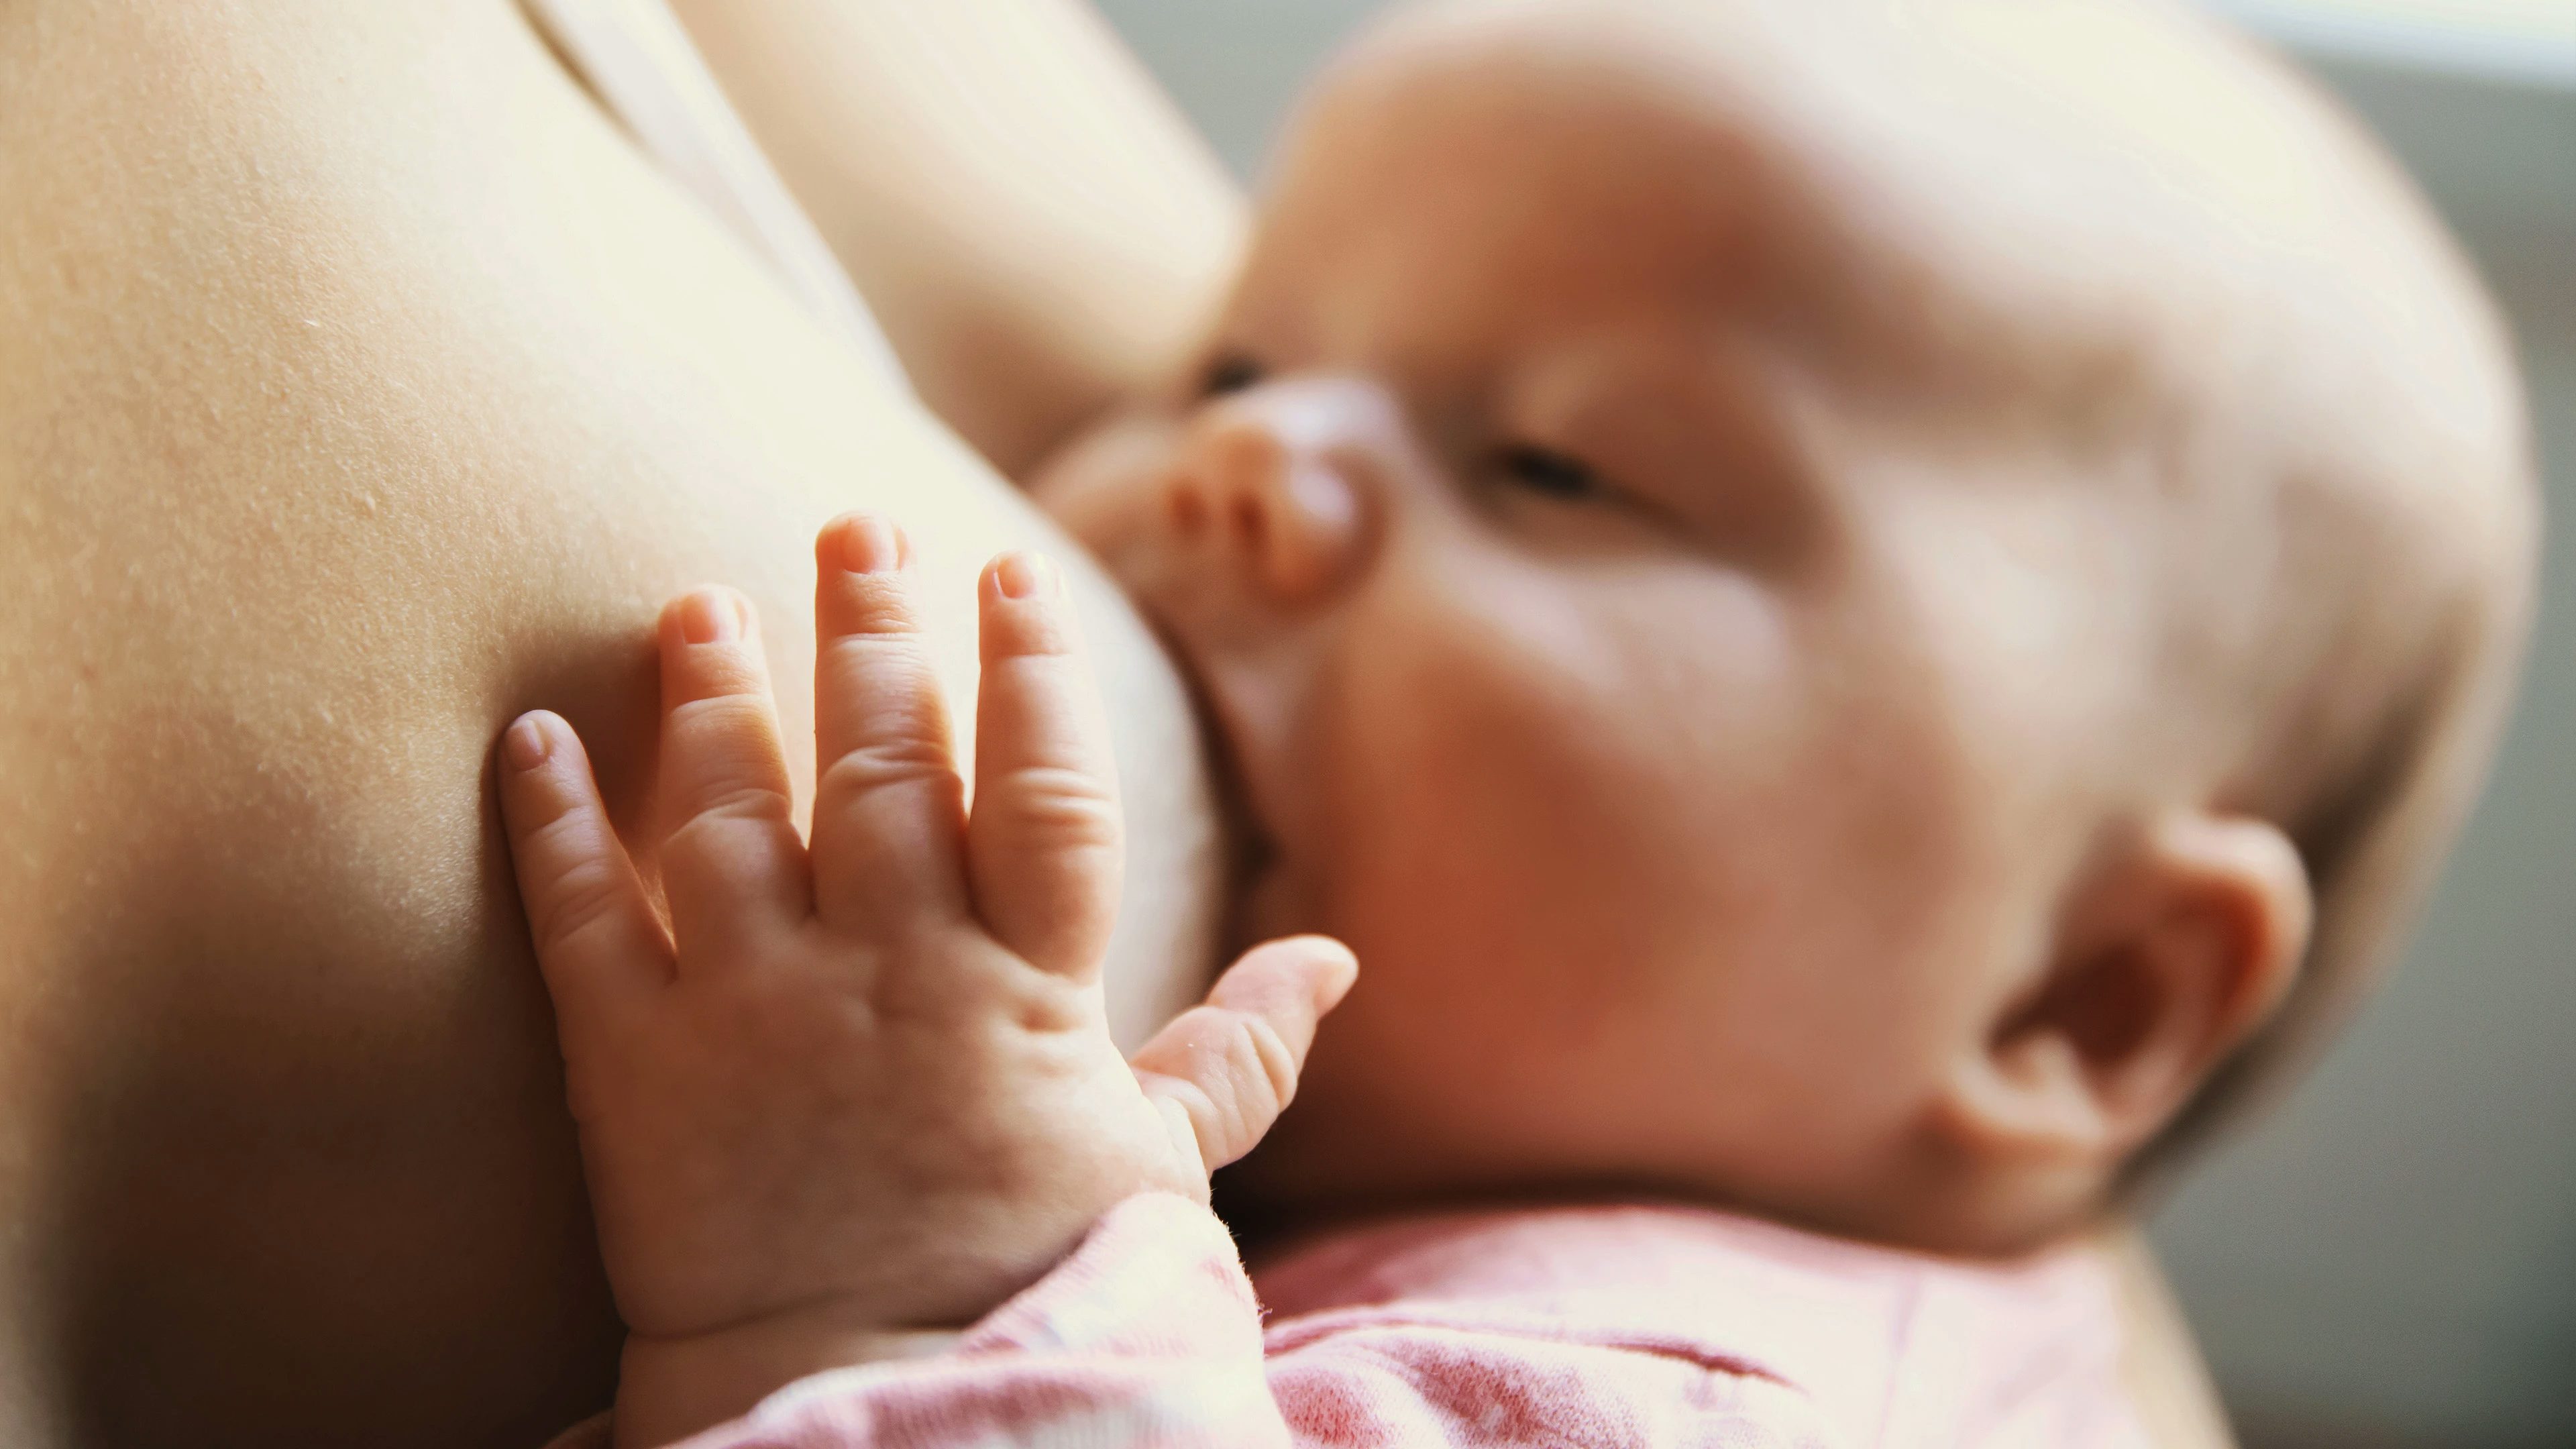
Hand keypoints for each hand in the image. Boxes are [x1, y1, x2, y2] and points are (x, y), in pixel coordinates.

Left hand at [496, 513, 1354, 1443]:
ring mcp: (753, 1010)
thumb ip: (1239, 1054)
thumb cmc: (1026, 1288)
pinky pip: (577, 921)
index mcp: (1023, 989)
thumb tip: (1334, 958)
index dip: (1030, 670)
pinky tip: (532, 738)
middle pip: (881, 759)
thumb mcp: (1156, 1172)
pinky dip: (547, 823)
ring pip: (726, 809)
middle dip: (871, 629)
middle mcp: (889, 971)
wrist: (863, 1409)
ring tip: (696, 603)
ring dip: (708, 692)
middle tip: (856, 526)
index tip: (1007, 576)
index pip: (1042, 786)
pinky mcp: (633, 1069)